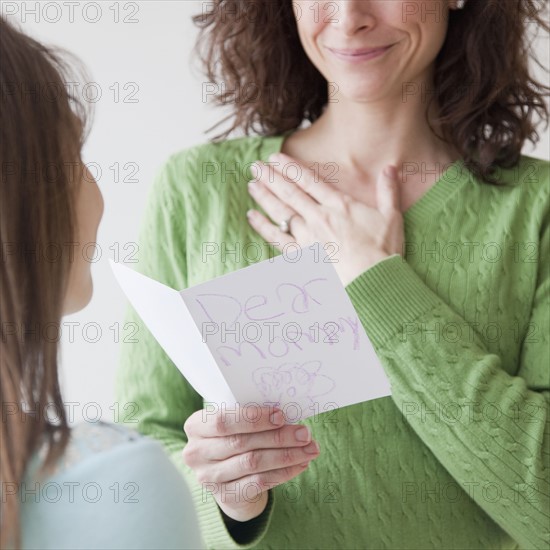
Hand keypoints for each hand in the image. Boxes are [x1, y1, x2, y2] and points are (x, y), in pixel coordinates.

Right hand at [182, 405, 319, 521]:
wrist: (227, 475)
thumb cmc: (235, 436)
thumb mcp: (234, 422)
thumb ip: (250, 416)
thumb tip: (287, 413)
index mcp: (196, 426)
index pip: (223, 421)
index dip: (253, 418)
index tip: (282, 415)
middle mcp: (197, 453)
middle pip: (242, 443)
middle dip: (278, 436)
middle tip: (305, 433)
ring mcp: (209, 478)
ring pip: (254, 463)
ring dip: (287, 455)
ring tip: (310, 448)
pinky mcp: (226, 496)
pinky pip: (260, 482)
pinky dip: (284, 472)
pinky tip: (301, 464)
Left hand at [247, 153, 404, 285]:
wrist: (372, 282)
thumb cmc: (383, 252)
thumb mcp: (391, 217)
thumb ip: (388, 191)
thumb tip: (390, 168)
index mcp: (339, 205)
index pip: (309, 181)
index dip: (291, 167)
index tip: (276, 158)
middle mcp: (319, 217)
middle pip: (290, 192)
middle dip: (271, 177)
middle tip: (255, 165)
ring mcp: (307, 237)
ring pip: (280, 211)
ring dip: (265, 196)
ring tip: (252, 184)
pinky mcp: (301, 256)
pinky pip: (277, 238)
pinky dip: (263, 226)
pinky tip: (252, 216)